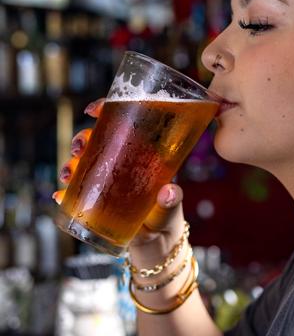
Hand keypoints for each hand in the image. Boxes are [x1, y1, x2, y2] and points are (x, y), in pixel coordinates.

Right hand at [53, 98, 186, 254]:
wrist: (157, 244)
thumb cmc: (167, 219)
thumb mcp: (170, 207)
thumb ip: (172, 201)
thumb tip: (168, 192)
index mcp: (143, 156)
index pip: (124, 125)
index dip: (108, 112)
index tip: (94, 110)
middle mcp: (123, 164)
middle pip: (98, 142)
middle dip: (82, 139)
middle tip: (79, 147)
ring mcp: (109, 182)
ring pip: (84, 164)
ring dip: (70, 164)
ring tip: (68, 173)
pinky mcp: (98, 202)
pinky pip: (77, 193)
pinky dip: (66, 193)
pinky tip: (60, 195)